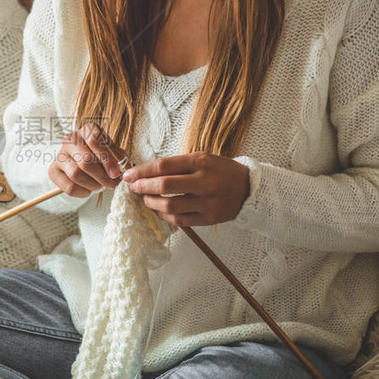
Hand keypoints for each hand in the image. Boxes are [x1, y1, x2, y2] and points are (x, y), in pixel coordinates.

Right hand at [48, 122, 122, 197]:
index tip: (115, 173)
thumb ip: (118, 159)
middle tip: (111, 184)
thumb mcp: (114, 154)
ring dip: (92, 185)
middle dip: (102, 177)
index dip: (106, 159)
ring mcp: (59, 154)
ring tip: (100, 187)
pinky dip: (82, 192)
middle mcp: (70, 139)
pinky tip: (88, 190)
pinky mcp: (53, 170)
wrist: (85, 165)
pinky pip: (69, 186)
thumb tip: (118, 170)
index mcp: (87, 130)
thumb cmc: (102, 157)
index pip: (94, 140)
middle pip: (85, 160)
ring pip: (76, 173)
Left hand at [122, 152, 249, 226]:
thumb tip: (145, 171)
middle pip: (165, 186)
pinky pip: (179, 220)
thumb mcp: (202, 158)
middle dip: (143, 186)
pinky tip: (158, 210)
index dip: (142, 171)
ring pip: (170, 206)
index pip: (164, 165)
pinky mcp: (208, 219)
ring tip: (145, 198)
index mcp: (201, 162)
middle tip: (133, 187)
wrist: (248, 189)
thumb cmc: (220, 170)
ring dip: (151, 203)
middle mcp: (204, 181)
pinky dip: (164, 215)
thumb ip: (177, 164)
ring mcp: (207, 202)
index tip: (129, 174)